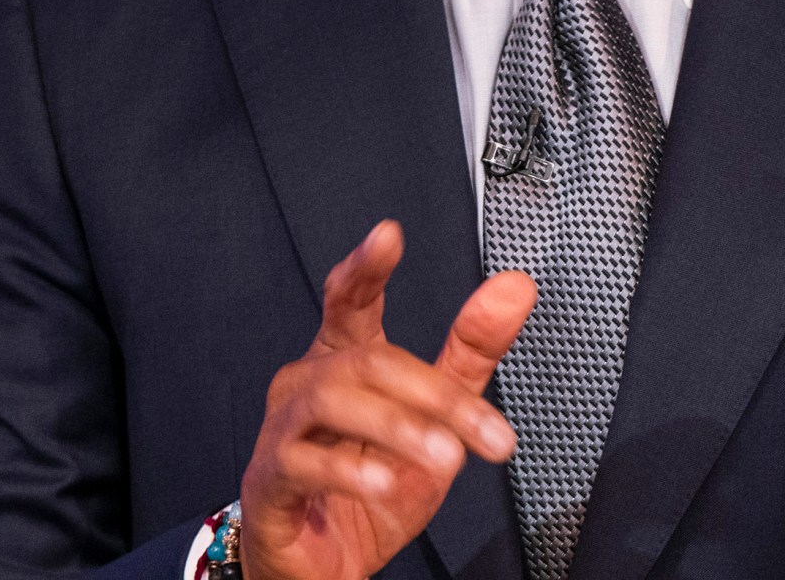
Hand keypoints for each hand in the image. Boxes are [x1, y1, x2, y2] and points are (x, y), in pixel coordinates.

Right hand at [239, 220, 535, 579]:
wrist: (322, 565)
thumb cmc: (370, 486)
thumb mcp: (436, 419)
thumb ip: (471, 353)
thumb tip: (515, 288)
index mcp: (343, 360)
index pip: (349, 300)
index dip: (365, 266)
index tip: (389, 236)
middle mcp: (307, 384)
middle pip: (368, 360)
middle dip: (434, 393)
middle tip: (486, 432)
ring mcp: (282, 430)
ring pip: (334, 401)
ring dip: (398, 426)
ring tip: (444, 457)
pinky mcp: (270, 479)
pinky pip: (301, 461)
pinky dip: (348, 470)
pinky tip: (384, 482)